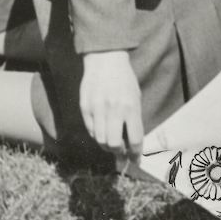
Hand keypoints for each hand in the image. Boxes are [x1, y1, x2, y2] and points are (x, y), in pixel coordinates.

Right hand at [79, 51, 142, 166]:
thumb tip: (132, 143)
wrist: (105, 60)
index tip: (135, 159)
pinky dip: (97, 136)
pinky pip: (90, 130)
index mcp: (130, 107)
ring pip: (100, 140)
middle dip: (119, 152)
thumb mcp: (135, 97)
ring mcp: (97, 109)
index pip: (135, 139)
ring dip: (107, 146)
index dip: (135, 153)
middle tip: (122, 152)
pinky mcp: (85, 107)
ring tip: (112, 143)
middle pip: (114, 144)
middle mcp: (113, 110)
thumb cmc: (124, 80)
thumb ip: (133, 119)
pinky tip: (102, 132)